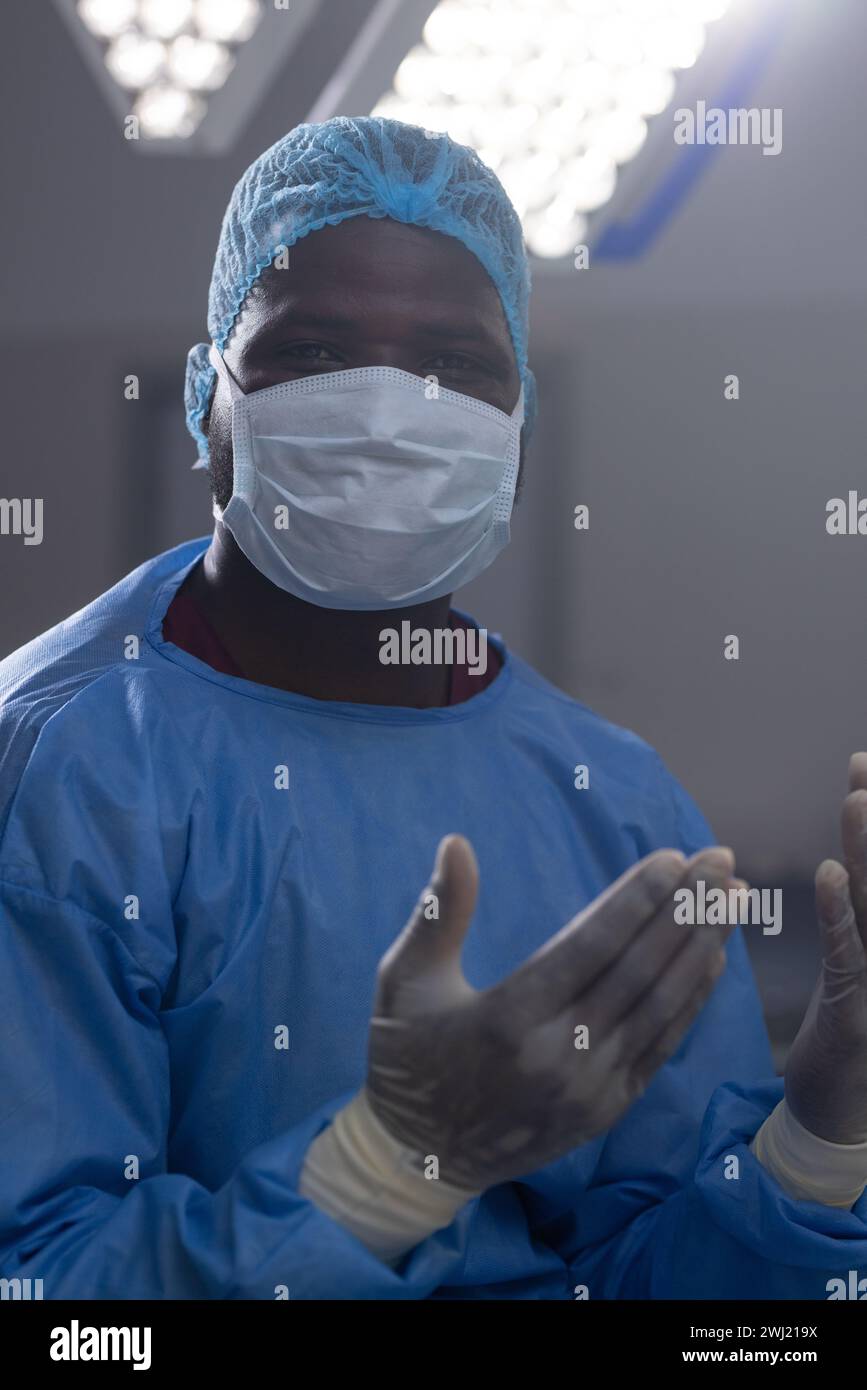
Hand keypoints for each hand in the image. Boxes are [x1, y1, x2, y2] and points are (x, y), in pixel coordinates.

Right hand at [365, 835, 734, 1189]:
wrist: (419, 1160)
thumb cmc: (407, 1057)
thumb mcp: (402, 981)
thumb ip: (437, 912)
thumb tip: (457, 844)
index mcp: (506, 1018)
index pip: (590, 946)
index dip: (636, 900)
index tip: (674, 858)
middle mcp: (556, 1055)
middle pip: (637, 970)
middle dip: (686, 909)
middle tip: (721, 861)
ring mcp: (587, 1088)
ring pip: (659, 1006)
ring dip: (701, 948)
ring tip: (732, 899)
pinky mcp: (605, 1110)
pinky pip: (660, 1046)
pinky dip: (691, 1001)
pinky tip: (712, 958)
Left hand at [784, 754, 866, 1144]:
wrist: (841, 1112)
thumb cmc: (851, 1031)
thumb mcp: (854, 964)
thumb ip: (854, 915)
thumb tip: (846, 866)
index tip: (861, 764)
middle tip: (862, 764)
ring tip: (855, 798)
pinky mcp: (861, 1010)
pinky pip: (851, 955)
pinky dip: (840, 915)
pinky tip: (831, 875)